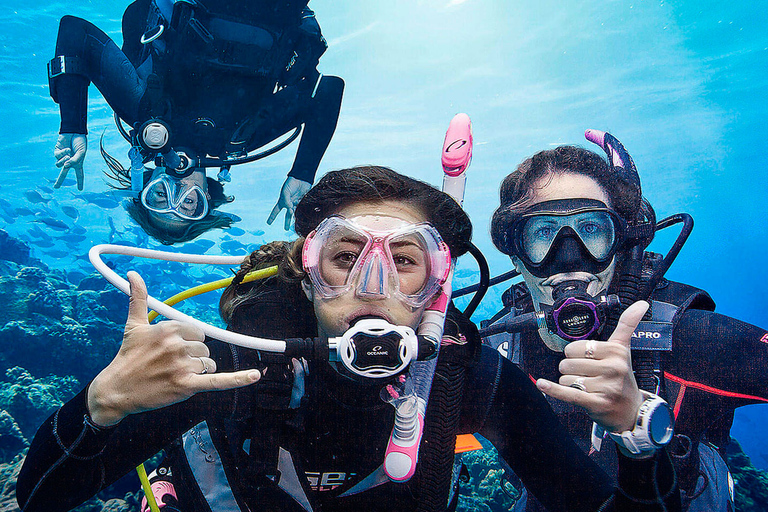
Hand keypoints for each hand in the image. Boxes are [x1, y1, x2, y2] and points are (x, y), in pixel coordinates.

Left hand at [53, 133, 86, 190]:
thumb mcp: (81, 153)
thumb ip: (74, 161)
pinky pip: (58, 157)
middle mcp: (69, 162)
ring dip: (64, 161)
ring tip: (69, 154)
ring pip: (59, 165)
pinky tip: (67, 149)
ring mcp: (62, 157)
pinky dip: (63, 153)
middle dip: (59, 181)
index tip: (80, 189)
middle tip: (55, 188)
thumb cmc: (80, 142)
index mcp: (78, 163)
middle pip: (63, 174)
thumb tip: (65, 167)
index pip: (79, 175)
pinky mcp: (57, 152)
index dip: (80, 182)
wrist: (74, 132)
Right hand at [87, 272, 261, 426]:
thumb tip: (132, 274)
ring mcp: (182, 366)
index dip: (188, 342)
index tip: (171, 349)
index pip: (198, 333)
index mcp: (169, 328)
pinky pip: (218, 381)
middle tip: (169, 365)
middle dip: (192, 357)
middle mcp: (177, 345)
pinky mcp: (186, 385)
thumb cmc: (127, 357)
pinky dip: (238, 379)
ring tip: (173, 375)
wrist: (116, 390)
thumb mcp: (133, 325)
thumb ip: (138, 297)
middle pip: (204, 349)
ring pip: (208, 364)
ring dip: (197, 371)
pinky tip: (255, 375)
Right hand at [267, 176, 311, 229]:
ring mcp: (297, 203)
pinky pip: (302, 209)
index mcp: (283, 200)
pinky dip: (302, 213)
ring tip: (296, 227)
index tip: (268, 223)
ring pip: (295, 213)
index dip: (272, 217)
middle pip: (287, 214)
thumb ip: (287, 201)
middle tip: (286, 229)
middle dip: (287, 222)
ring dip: (295, 219)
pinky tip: (303, 218)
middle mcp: (289, 203)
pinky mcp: (303, 202)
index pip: (276, 210)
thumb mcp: (286, 191)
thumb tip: (290, 211)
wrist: (302, 178)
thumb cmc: (292, 183)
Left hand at [536, 301, 648, 432]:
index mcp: (616, 351)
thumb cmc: (623, 378)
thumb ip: (627, 324)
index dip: (575, 354)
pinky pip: (569, 393)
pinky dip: (553, 390)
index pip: (575, 347)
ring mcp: (606, 387)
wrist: (631, 410)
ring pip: (566, 379)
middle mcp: (613, 368)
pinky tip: (542, 384)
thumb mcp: (624, 349)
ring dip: (570, 384)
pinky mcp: (597, 403)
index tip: (587, 360)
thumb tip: (641, 303)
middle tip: (588, 376)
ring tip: (588, 387)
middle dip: (572, 370)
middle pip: (568, 363)